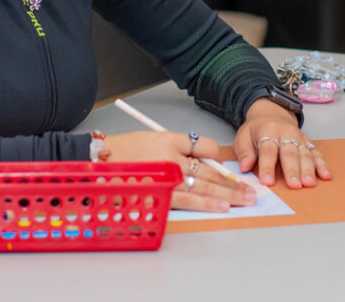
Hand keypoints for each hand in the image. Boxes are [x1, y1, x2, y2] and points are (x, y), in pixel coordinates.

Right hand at [102, 131, 257, 212]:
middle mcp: (171, 156)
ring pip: (204, 185)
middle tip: (251, 190)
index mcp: (168, 139)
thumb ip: (172, 150)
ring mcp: (166, 176)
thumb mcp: (148, 141)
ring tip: (244, 200)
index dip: (216, 158)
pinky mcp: (159, 193)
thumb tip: (198, 165)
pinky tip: (221, 207)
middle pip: (209, 170)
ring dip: (227, 194)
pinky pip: (188, 199)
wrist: (93, 164)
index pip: (204, 145)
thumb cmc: (119, 154)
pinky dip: (206, 203)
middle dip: (232, 182)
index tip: (224, 167)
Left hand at [232, 99, 331, 188]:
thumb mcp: (243, 136)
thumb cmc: (256, 131)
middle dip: (292, 170)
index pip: (268, 150)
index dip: (267, 166)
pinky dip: (322, 165)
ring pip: (305, 154)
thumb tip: (245, 166)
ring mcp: (299, 137)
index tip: (267, 181)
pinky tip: (325, 176)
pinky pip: (316, 153)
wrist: (271, 114)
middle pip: (289, 153)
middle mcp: (285, 133)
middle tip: (294, 185)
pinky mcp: (308, 142)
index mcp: (267, 131)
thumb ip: (243, 151)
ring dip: (308, 169)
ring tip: (309, 183)